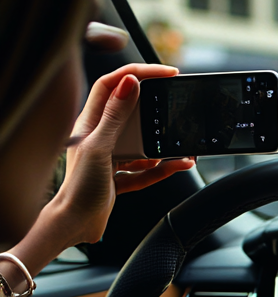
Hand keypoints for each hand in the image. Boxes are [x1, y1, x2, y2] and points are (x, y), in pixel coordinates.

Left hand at [53, 63, 195, 244]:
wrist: (76, 224)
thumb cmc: (79, 187)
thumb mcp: (100, 146)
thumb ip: (116, 115)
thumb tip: (129, 82)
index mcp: (90, 122)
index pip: (114, 85)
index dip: (139, 72)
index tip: (165, 73)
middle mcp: (100, 136)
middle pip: (132, 113)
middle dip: (156, 110)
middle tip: (176, 105)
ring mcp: (112, 157)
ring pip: (144, 143)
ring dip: (165, 145)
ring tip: (183, 147)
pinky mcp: (121, 177)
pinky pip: (148, 168)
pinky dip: (164, 167)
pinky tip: (178, 164)